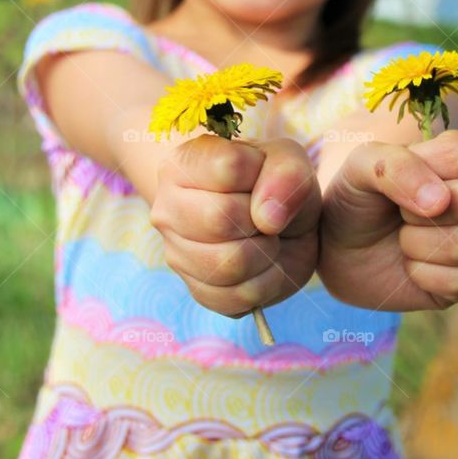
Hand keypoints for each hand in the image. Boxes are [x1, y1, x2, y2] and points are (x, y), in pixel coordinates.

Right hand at [149, 135, 321, 318]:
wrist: (281, 226)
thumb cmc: (276, 184)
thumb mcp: (290, 161)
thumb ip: (286, 173)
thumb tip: (266, 218)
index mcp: (182, 164)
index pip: (228, 167)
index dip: (262, 176)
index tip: (265, 180)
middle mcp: (167, 208)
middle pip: (220, 218)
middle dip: (261, 218)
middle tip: (266, 215)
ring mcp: (176, 253)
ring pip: (228, 263)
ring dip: (266, 252)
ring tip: (266, 238)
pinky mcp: (198, 290)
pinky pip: (238, 297)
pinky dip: (267, 282)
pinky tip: (264, 264)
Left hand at [318, 129, 457, 312]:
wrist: (339, 249)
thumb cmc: (357, 199)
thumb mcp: (361, 167)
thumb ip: (397, 166)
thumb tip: (441, 202)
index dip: (424, 170)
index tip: (399, 180)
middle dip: (419, 211)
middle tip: (399, 213)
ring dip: (416, 244)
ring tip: (401, 239)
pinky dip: (421, 274)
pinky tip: (409, 265)